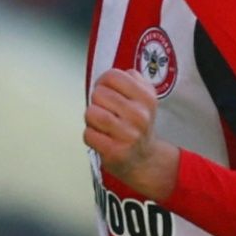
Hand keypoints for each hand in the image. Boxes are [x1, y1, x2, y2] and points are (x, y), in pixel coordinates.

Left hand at [83, 69, 178, 198]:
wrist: (144, 159)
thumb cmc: (136, 125)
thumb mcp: (143, 98)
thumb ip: (131, 79)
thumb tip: (110, 76)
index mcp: (146, 97)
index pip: (112, 76)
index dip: (103, 83)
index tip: (107, 93)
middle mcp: (140, 115)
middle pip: (98, 93)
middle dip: (97, 102)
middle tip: (107, 112)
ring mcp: (128, 135)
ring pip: (91, 113)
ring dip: (91, 119)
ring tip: (102, 125)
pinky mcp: (115, 152)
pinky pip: (88, 134)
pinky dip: (90, 135)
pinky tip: (102, 138)